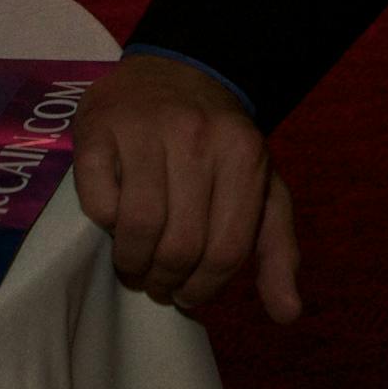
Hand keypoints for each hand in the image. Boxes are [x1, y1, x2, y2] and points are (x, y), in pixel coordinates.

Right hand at [72, 55, 301, 322]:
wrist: (174, 74)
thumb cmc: (218, 145)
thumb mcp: (260, 186)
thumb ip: (276, 247)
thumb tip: (289, 313)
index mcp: (245, 154)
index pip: (227, 250)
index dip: (204, 288)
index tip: (188, 293)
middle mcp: (199, 138)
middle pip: (181, 245)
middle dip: (165, 281)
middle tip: (157, 282)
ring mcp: (147, 129)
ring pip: (138, 229)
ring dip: (132, 263)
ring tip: (135, 263)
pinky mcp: (101, 129)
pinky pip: (98, 203)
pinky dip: (105, 224)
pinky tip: (115, 219)